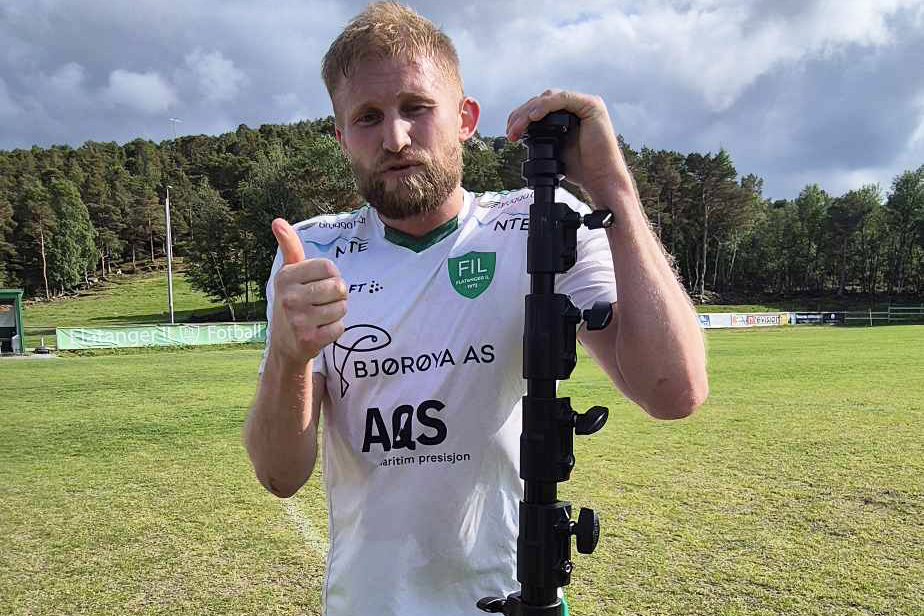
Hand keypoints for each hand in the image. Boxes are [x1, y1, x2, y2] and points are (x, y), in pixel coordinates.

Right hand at [269, 218, 346, 364]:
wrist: (284, 344)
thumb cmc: (292, 302)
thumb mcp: (288, 273)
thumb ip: (289, 247)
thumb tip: (277, 220)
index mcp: (286, 276)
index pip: (329, 267)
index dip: (332, 275)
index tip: (320, 283)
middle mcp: (289, 297)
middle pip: (338, 287)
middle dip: (338, 295)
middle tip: (323, 302)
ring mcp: (298, 319)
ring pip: (342, 308)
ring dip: (337, 312)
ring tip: (321, 316)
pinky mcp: (308, 339)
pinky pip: (340, 328)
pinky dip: (336, 329)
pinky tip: (321, 330)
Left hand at [505, 89, 628, 197]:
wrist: (601, 179)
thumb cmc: (582, 168)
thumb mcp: (555, 148)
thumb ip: (542, 135)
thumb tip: (520, 131)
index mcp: (569, 114)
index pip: (539, 107)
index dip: (521, 117)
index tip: (510, 132)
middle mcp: (577, 106)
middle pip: (541, 100)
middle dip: (521, 115)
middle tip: (509, 133)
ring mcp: (585, 104)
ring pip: (548, 98)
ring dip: (528, 112)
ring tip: (517, 129)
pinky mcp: (592, 106)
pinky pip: (563, 99)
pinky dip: (546, 106)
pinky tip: (534, 117)